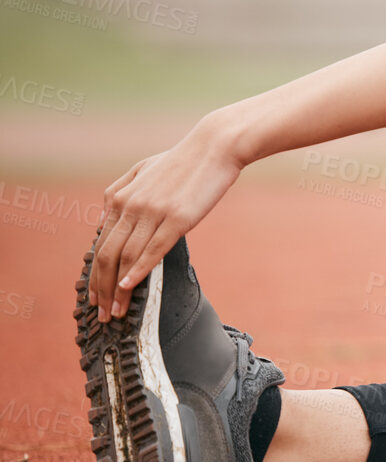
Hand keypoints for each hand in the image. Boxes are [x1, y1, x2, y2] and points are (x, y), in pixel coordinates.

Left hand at [88, 118, 242, 320]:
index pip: (101, 245)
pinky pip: (152, 249)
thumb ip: (118, 192)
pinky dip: (138, 270)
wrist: (215, 147)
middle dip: (101, 289)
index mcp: (120, 197)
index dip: (95, 274)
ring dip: (117, 288)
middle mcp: (131, 206)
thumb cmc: (184, 160)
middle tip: (101, 314)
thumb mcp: (142, 170)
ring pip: (126, 257)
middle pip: (107, 255)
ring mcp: (153, 213)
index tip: (95, 296)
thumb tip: (103, 218)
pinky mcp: (178, 219)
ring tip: (116, 311)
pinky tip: (130, 287)